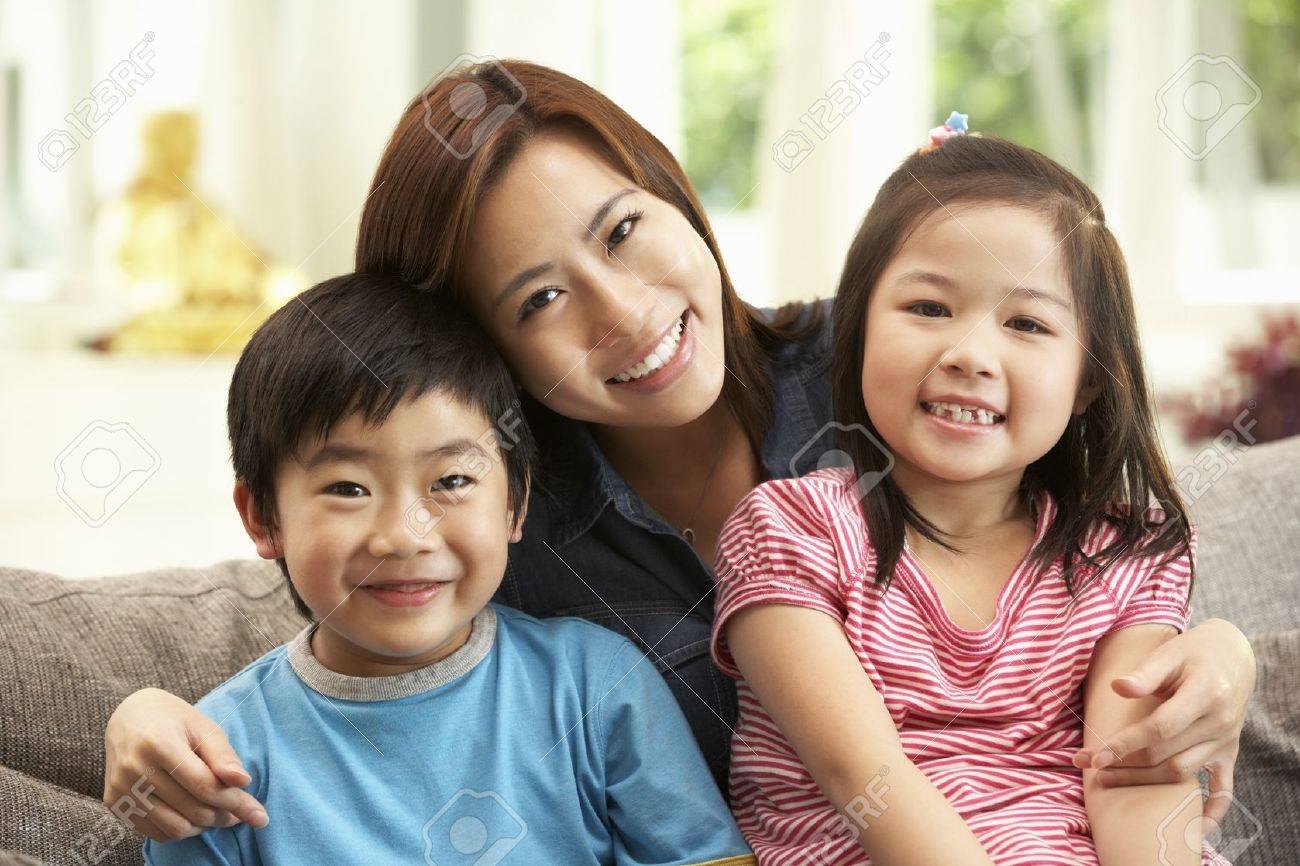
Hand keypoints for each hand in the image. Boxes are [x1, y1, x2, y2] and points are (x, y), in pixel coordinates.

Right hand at [102, 687, 267, 840]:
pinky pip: (154, 832)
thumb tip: (243, 782)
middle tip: (241, 814)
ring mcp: (120, 789)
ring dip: (204, 827)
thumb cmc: (174, 720)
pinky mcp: (113, 803)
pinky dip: (180, 830)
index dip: (237, 803)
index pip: (205, 786)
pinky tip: (193, 815)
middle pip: (192, 809)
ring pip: (174, 828)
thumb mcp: (204, 727)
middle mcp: (134, 769)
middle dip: (224, 816)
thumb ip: (223, 756)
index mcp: (158, 743)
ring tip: (219, 814)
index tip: (260, 815)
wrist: (128, 717)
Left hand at [1072, 619, 1254, 823]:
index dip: (1124, 744)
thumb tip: (1117, 687)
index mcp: (1205, 695)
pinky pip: (1224, 791)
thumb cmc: (1194, 652)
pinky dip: (1211, 813)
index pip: (1159, 728)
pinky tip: (1193, 831)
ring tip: (1108, 781)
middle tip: (1086, 766)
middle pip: (1166, 755)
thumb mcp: (1170, 652)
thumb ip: (1145, 673)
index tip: (1093, 756)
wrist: (1233, 656)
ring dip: (1143, 782)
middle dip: (1123, 764)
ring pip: (1182, 774)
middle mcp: (1219, 723)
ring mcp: (1225, 742)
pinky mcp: (1228, 753)